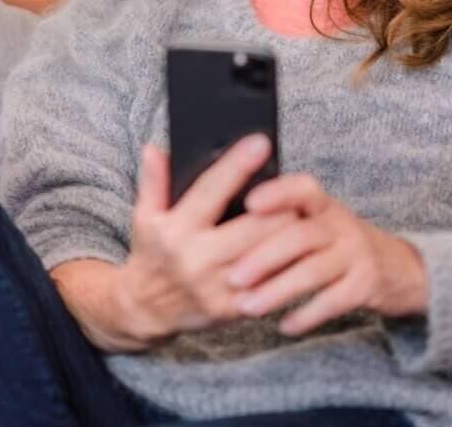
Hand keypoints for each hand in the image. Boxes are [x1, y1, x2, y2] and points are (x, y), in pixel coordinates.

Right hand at [111, 135, 296, 345]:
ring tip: (305, 213)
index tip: (260, 142)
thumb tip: (154, 148)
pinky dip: (287, 265)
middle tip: (298, 187)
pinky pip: (269, 285)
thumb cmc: (152, 252)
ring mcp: (216, 287)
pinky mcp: (232, 309)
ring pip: (267, 257)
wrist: (146, 310)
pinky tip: (300, 249)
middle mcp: (196, 259)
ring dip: (289, 234)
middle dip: (280, 206)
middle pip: (252, 227)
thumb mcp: (145, 215)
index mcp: (175, 230)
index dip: (236, 166)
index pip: (210, 191)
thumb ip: (153, 180)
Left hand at [226, 174, 427, 335]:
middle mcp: (341, 224)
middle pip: (301, 235)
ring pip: (314, 271)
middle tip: (233, 276)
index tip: (249, 203)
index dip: (278, 193)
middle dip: (264, 256)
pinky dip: (307, 314)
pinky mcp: (366, 285)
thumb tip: (226, 221)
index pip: (302, 188)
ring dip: (278, 290)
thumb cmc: (337, 241)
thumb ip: (284, 218)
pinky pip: (333, 301)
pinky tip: (284, 325)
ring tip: (248, 307)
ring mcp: (356, 254)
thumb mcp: (318, 219)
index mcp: (322, 204)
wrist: (398, 267)